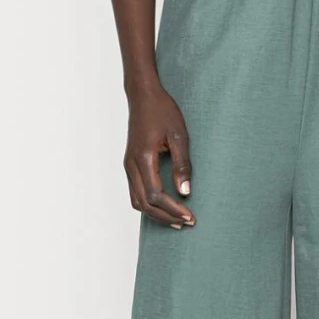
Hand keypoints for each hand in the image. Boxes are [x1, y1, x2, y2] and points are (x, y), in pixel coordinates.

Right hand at [124, 85, 195, 227]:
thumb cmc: (162, 111)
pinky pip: (135, 192)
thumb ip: (182, 164)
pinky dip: (148, 205)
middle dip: (166, 217)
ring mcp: (128, 166)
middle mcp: (131, 165)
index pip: (156, 195)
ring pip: (137, 201)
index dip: (173, 209)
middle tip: (187, 222)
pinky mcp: (130, 164)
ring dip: (156, 214)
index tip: (190, 216)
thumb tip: (185, 191)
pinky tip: (163, 206)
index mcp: (143, 158)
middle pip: (145, 204)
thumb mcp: (179, 135)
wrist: (143, 96)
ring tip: (176, 220)